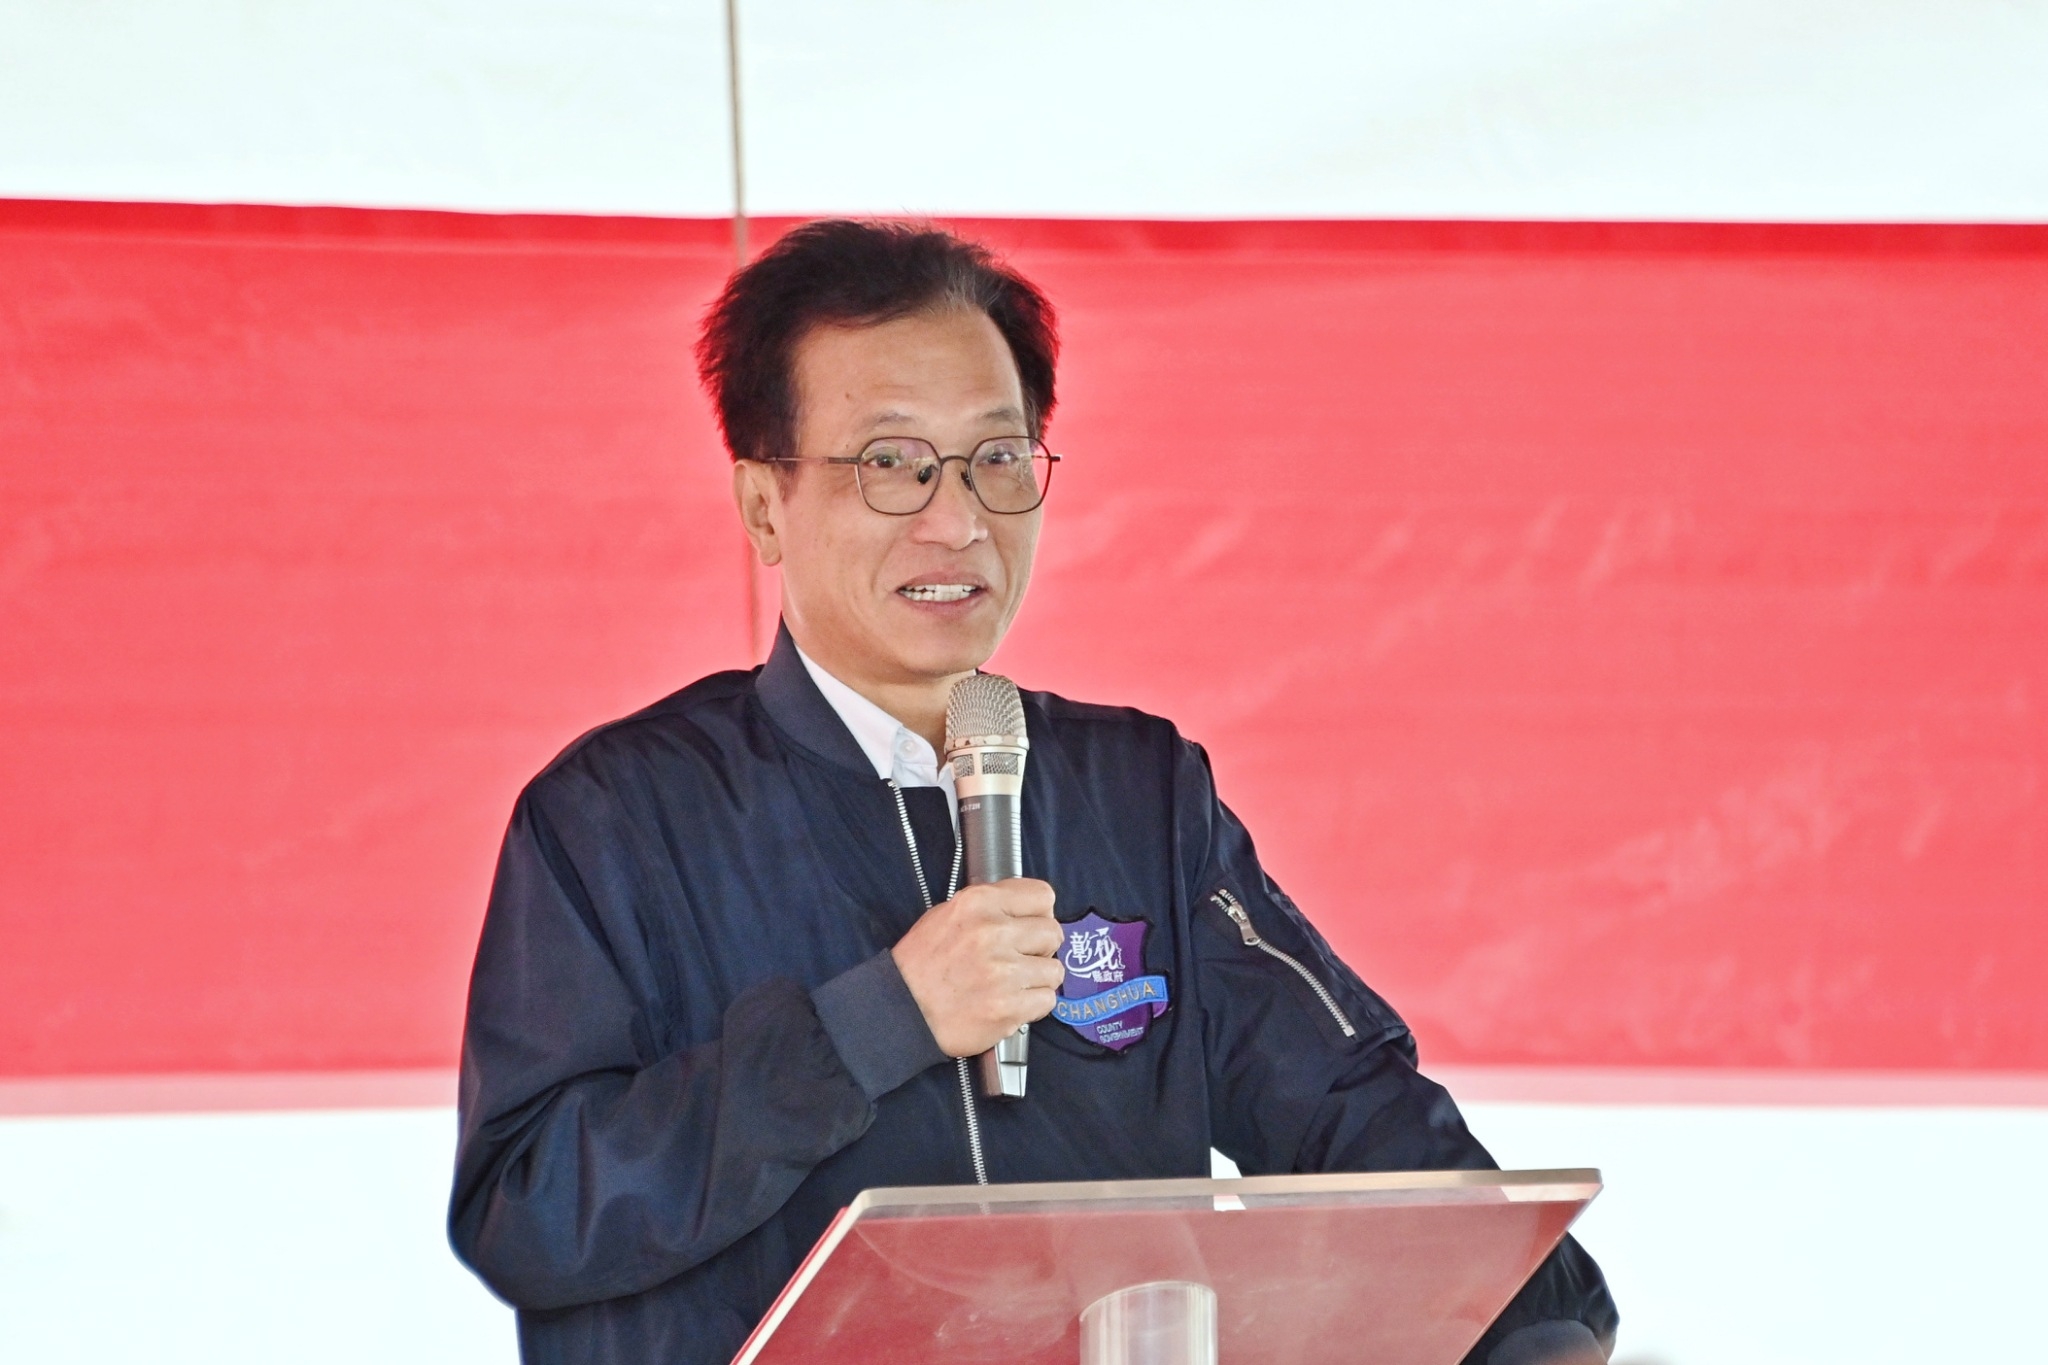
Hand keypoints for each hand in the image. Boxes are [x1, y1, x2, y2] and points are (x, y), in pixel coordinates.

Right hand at [891, 878, 1064, 1056]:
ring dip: (1037, 980)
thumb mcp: (947, 914)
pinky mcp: (1008, 1007)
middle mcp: (993, 932)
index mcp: (978, 903)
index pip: (1042, 896)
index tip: (1031, 927)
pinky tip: (1012, 1003)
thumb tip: (1026, 910)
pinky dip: (1033, 1005)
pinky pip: (1047, 1001)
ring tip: (1013, 984)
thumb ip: (990, 907)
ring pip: (1054, 970)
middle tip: (1021, 959)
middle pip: (1053, 933)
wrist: (901, 1011)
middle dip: (1041, 948)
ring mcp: (1002, 972)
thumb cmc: (921, 964)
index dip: (1040, 914)